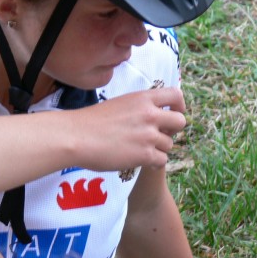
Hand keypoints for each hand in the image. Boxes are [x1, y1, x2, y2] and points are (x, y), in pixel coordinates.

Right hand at [69, 87, 185, 171]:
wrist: (76, 136)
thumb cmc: (92, 121)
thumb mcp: (120, 103)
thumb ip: (140, 107)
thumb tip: (155, 115)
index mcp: (143, 98)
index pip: (176, 94)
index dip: (179, 105)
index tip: (172, 112)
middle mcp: (149, 114)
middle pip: (180, 121)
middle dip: (172, 130)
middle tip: (158, 135)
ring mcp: (148, 135)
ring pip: (169, 144)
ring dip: (158, 148)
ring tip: (139, 149)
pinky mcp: (144, 154)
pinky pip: (162, 160)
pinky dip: (152, 162)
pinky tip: (140, 160)